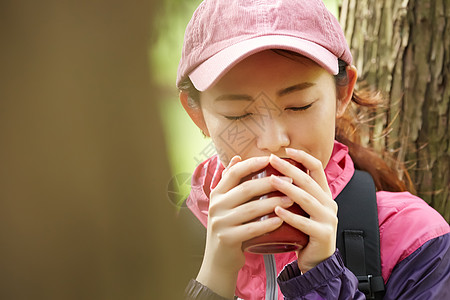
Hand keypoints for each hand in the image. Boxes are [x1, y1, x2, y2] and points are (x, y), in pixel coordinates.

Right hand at [196, 155, 293, 297]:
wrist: (218, 260)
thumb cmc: (229, 227)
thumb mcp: (226, 204)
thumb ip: (230, 183)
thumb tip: (237, 158)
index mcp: (217, 193)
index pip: (234, 172)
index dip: (252, 164)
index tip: (271, 158)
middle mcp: (216, 205)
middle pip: (246, 189)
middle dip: (270, 183)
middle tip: (290, 180)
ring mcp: (220, 222)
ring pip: (251, 209)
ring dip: (273, 203)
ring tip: (291, 200)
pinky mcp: (227, 239)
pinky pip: (251, 229)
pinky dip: (267, 224)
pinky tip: (281, 220)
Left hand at [270, 148, 337, 272]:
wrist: (317, 262)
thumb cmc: (304, 233)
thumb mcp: (302, 209)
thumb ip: (294, 193)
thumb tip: (272, 172)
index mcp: (324, 194)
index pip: (317, 168)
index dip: (302, 156)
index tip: (285, 150)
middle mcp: (329, 203)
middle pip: (308, 180)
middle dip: (289, 168)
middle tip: (272, 160)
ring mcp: (328, 219)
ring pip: (306, 199)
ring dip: (287, 188)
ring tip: (271, 180)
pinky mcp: (323, 234)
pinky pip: (304, 223)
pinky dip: (289, 216)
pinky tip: (276, 210)